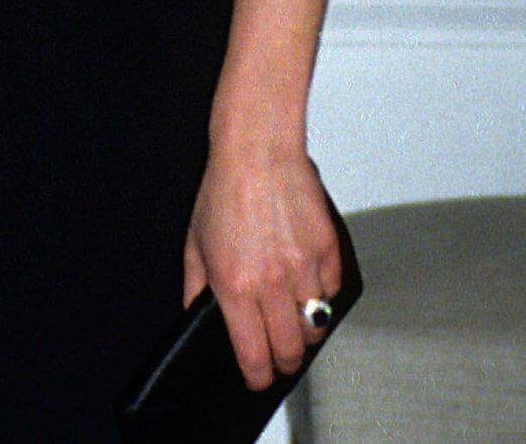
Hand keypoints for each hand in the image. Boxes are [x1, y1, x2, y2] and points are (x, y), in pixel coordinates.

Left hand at [182, 145, 340, 389]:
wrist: (257, 148)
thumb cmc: (223, 188)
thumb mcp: (194, 242)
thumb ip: (194, 288)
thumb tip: (193, 317)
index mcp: (234, 285)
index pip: (254, 356)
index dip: (258, 377)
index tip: (258, 378)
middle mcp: (271, 282)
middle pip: (291, 351)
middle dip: (285, 361)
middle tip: (280, 355)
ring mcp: (303, 267)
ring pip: (316, 326)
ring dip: (305, 328)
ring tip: (293, 317)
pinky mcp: (327, 250)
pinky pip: (332, 292)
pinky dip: (322, 295)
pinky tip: (307, 282)